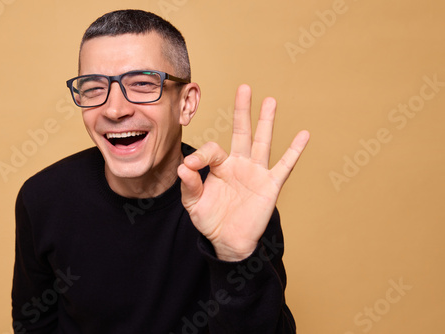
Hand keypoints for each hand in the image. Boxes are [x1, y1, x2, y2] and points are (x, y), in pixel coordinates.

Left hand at [177, 84, 309, 260]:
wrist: (228, 242)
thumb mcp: (194, 203)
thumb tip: (183, 165)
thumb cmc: (211, 220)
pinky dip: (294, 151)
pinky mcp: (270, 185)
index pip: (212, 150)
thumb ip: (190, 184)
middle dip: (243, 111)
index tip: (190, 166)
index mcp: (220, 166)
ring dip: (266, 122)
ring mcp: (256, 173)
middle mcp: (239, 164)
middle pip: (242, 132)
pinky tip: (304, 135)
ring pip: (263, 142)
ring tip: (270, 101)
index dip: (200, 155)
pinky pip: (285, 166)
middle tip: (245, 88)